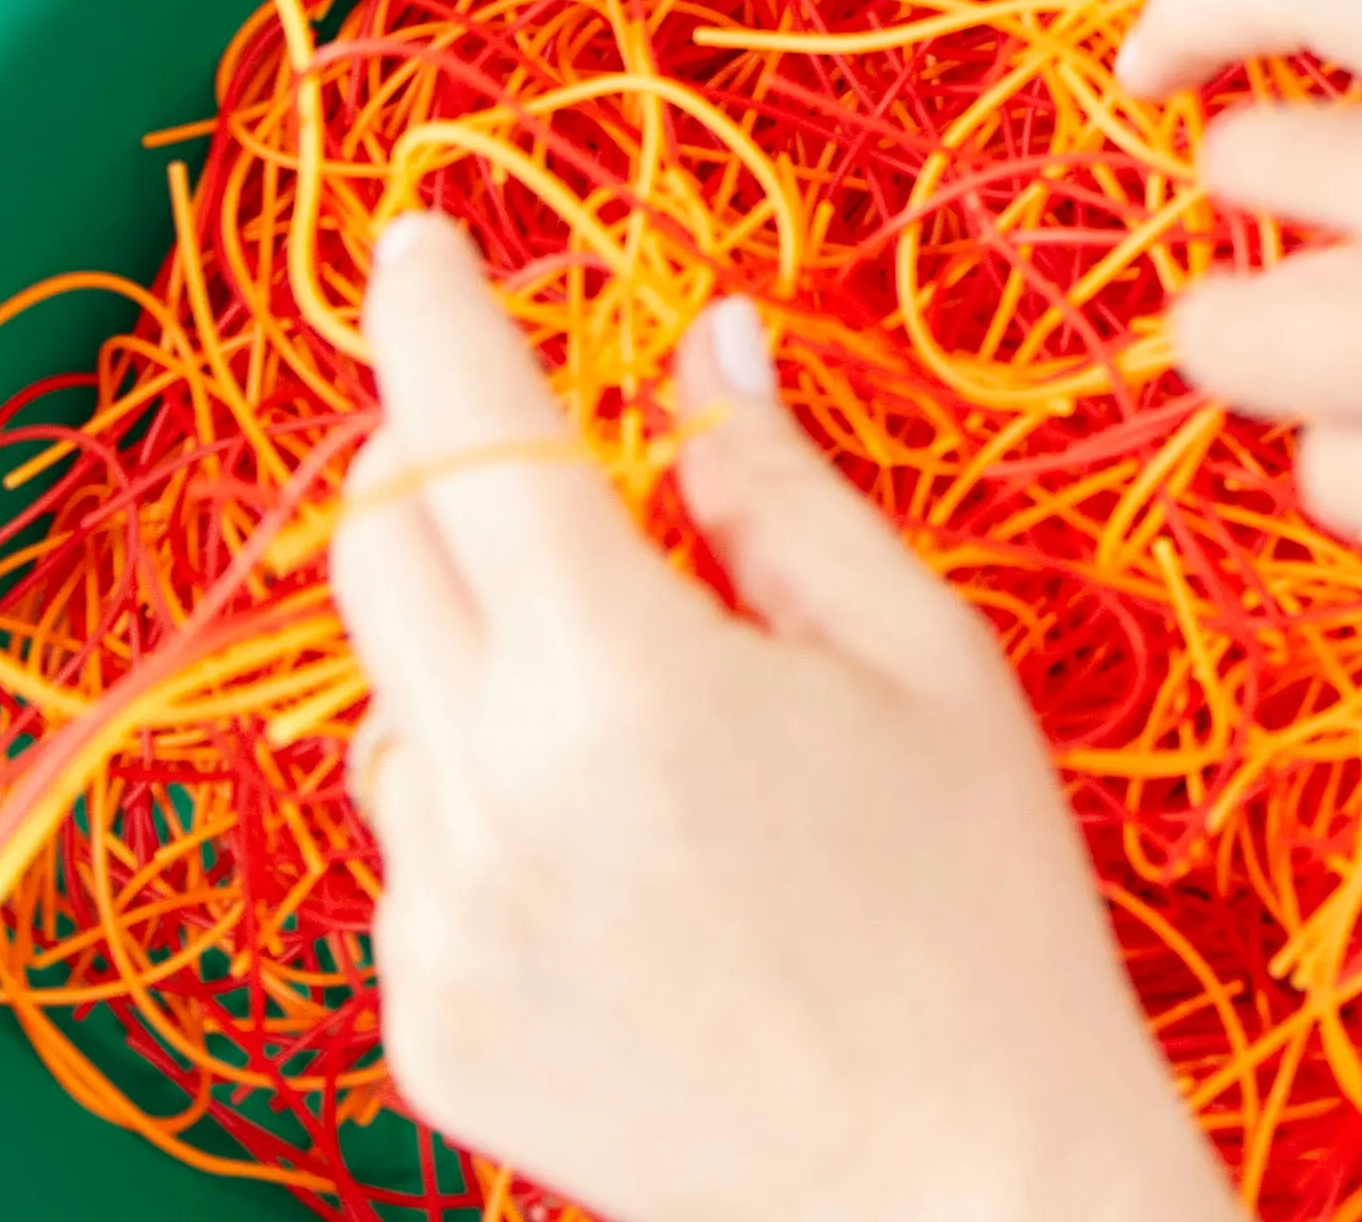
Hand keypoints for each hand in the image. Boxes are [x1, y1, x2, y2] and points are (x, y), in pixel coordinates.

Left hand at [330, 214, 1228, 1221]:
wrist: (968, 1215)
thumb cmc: (983, 919)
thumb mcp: (918, 658)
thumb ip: (773, 485)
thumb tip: (699, 344)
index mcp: (617, 676)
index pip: (468, 426)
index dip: (430, 308)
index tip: (416, 237)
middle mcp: (489, 796)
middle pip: (378, 541)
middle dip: (436, 453)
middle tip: (534, 442)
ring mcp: (439, 928)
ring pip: (386, 696)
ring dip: (467, 639)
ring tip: (634, 700)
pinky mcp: (427, 1032)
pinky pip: (412, 846)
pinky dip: (481, 795)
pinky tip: (622, 851)